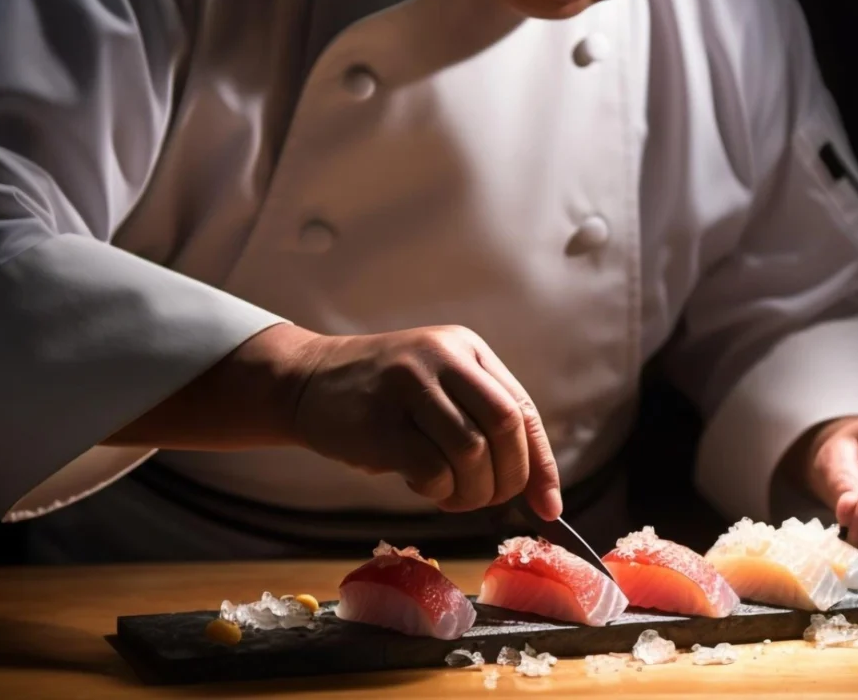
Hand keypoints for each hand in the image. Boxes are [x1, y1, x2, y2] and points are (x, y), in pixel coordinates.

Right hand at [285, 324, 562, 519]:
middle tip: (489, 501)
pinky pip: (430, 468)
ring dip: (471, 491)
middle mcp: (442, 357)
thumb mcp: (440, 390)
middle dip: (508, 479)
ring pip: (471, 450)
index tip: (549, 507)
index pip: (522, 410)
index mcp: (467, 349)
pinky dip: (436, 490)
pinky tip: (423, 486)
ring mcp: (408, 384)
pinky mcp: (378, 419)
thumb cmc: (386, 400)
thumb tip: (543, 495)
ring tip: (452, 496)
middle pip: (504, 425)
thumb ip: (485, 424)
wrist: (308, 381)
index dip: (542, 464)